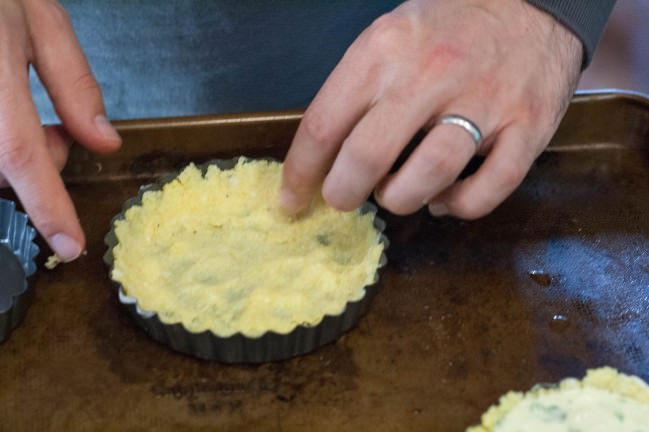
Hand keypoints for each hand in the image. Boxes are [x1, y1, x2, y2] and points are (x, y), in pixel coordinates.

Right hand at [0, 0, 120, 261]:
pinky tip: (7, 115)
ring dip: (12, 157)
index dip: (45, 205)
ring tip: (31, 119)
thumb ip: (73, 85)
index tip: (69, 246)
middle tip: (59, 134)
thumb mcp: (40, 19)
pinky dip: (0, 144)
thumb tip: (106, 143)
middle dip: (36, 167)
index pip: (18, 152)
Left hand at [280, 0, 581, 217]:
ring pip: (427, 178)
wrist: (531, 3)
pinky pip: (487, 190)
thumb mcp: (388, 38)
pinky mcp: (528, 126)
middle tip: (344, 198)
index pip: (324, 124)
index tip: (292, 199)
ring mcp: (485, 101)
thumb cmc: (447, 28)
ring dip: (399, 201)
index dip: (300, 172)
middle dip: (344, 194)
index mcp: (385, 49)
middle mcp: (431, 74)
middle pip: (368, 158)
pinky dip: (459, 207)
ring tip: (396, 194)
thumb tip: (325, 159)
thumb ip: (355, 93)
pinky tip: (445, 199)